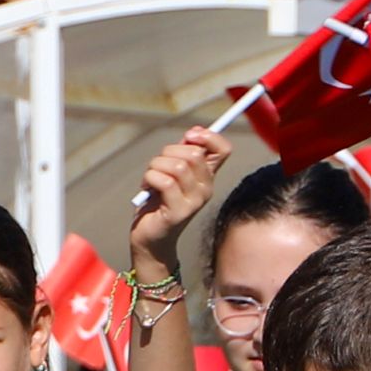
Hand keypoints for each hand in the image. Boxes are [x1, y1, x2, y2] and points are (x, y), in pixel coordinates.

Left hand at [125, 132, 218, 274]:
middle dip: (168, 152)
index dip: (208, 136)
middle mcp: (206, 189)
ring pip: (177, 166)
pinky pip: (164, 181)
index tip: (189, 136)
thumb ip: (182, 153)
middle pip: (194, 154)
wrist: (150, 238)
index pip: (223, 149)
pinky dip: (150, 178)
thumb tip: (194, 133)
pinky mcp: (178, 212)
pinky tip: (146, 187)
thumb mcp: (171, 173)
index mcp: (207, 177)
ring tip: (150, 178)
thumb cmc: (158, 202)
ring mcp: (194, 202)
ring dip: (156, 166)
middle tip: (157, 164)